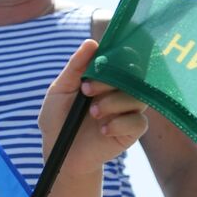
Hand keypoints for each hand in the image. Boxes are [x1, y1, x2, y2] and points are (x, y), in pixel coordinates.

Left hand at [39, 40, 147, 174]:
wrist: (59, 153)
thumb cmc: (57, 120)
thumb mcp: (60, 91)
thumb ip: (75, 68)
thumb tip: (91, 43)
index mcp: (105, 80)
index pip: (123, 61)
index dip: (117, 58)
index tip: (99, 64)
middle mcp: (119, 93)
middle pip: (132, 78)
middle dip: (110, 82)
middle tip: (86, 90)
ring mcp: (127, 112)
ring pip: (138, 98)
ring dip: (114, 103)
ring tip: (93, 113)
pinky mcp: (131, 132)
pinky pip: (139, 122)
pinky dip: (120, 123)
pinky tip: (102, 130)